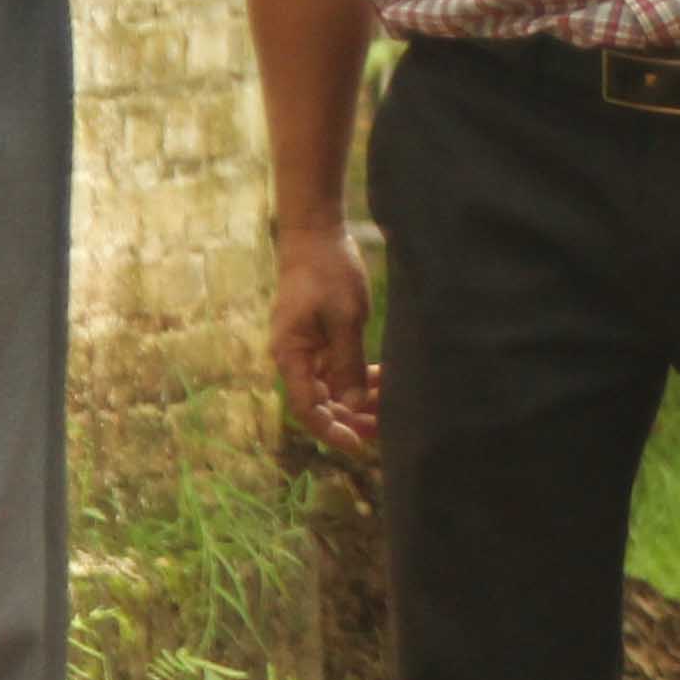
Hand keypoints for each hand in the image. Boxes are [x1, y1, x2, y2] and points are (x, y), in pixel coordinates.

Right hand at [273, 221, 380, 463]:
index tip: (359, 445)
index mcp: (290, 355)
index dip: (332, 431)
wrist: (315, 235)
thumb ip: (348, 363)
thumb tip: (353, 404)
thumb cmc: (327, 271)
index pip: (308, 408)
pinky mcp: (318, 340)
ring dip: (358, 400)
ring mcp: (306, 350)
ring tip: (389, 406)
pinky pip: (336, 370)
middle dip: (352, 419)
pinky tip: (382, 381)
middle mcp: (293, 358)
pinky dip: (357, 378)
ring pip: (331, 388)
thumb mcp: (345, 319)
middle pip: (321, 403)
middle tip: (386, 429)